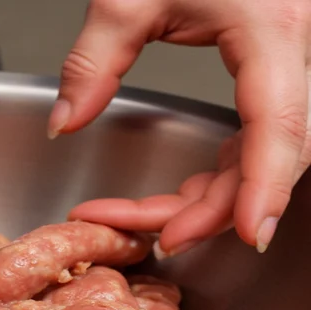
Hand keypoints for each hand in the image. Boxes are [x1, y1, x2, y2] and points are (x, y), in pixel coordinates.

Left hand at [51, 0, 310, 255]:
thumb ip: (93, 62)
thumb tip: (65, 124)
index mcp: (270, 29)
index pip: (278, 122)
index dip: (266, 184)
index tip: (251, 233)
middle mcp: (291, 52)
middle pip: (271, 153)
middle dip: (215, 205)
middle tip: (152, 235)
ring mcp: (286, 65)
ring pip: (264, 156)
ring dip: (212, 198)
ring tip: (146, 220)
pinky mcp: (271, 74)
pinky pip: (254, 141)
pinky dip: (219, 177)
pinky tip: (179, 197)